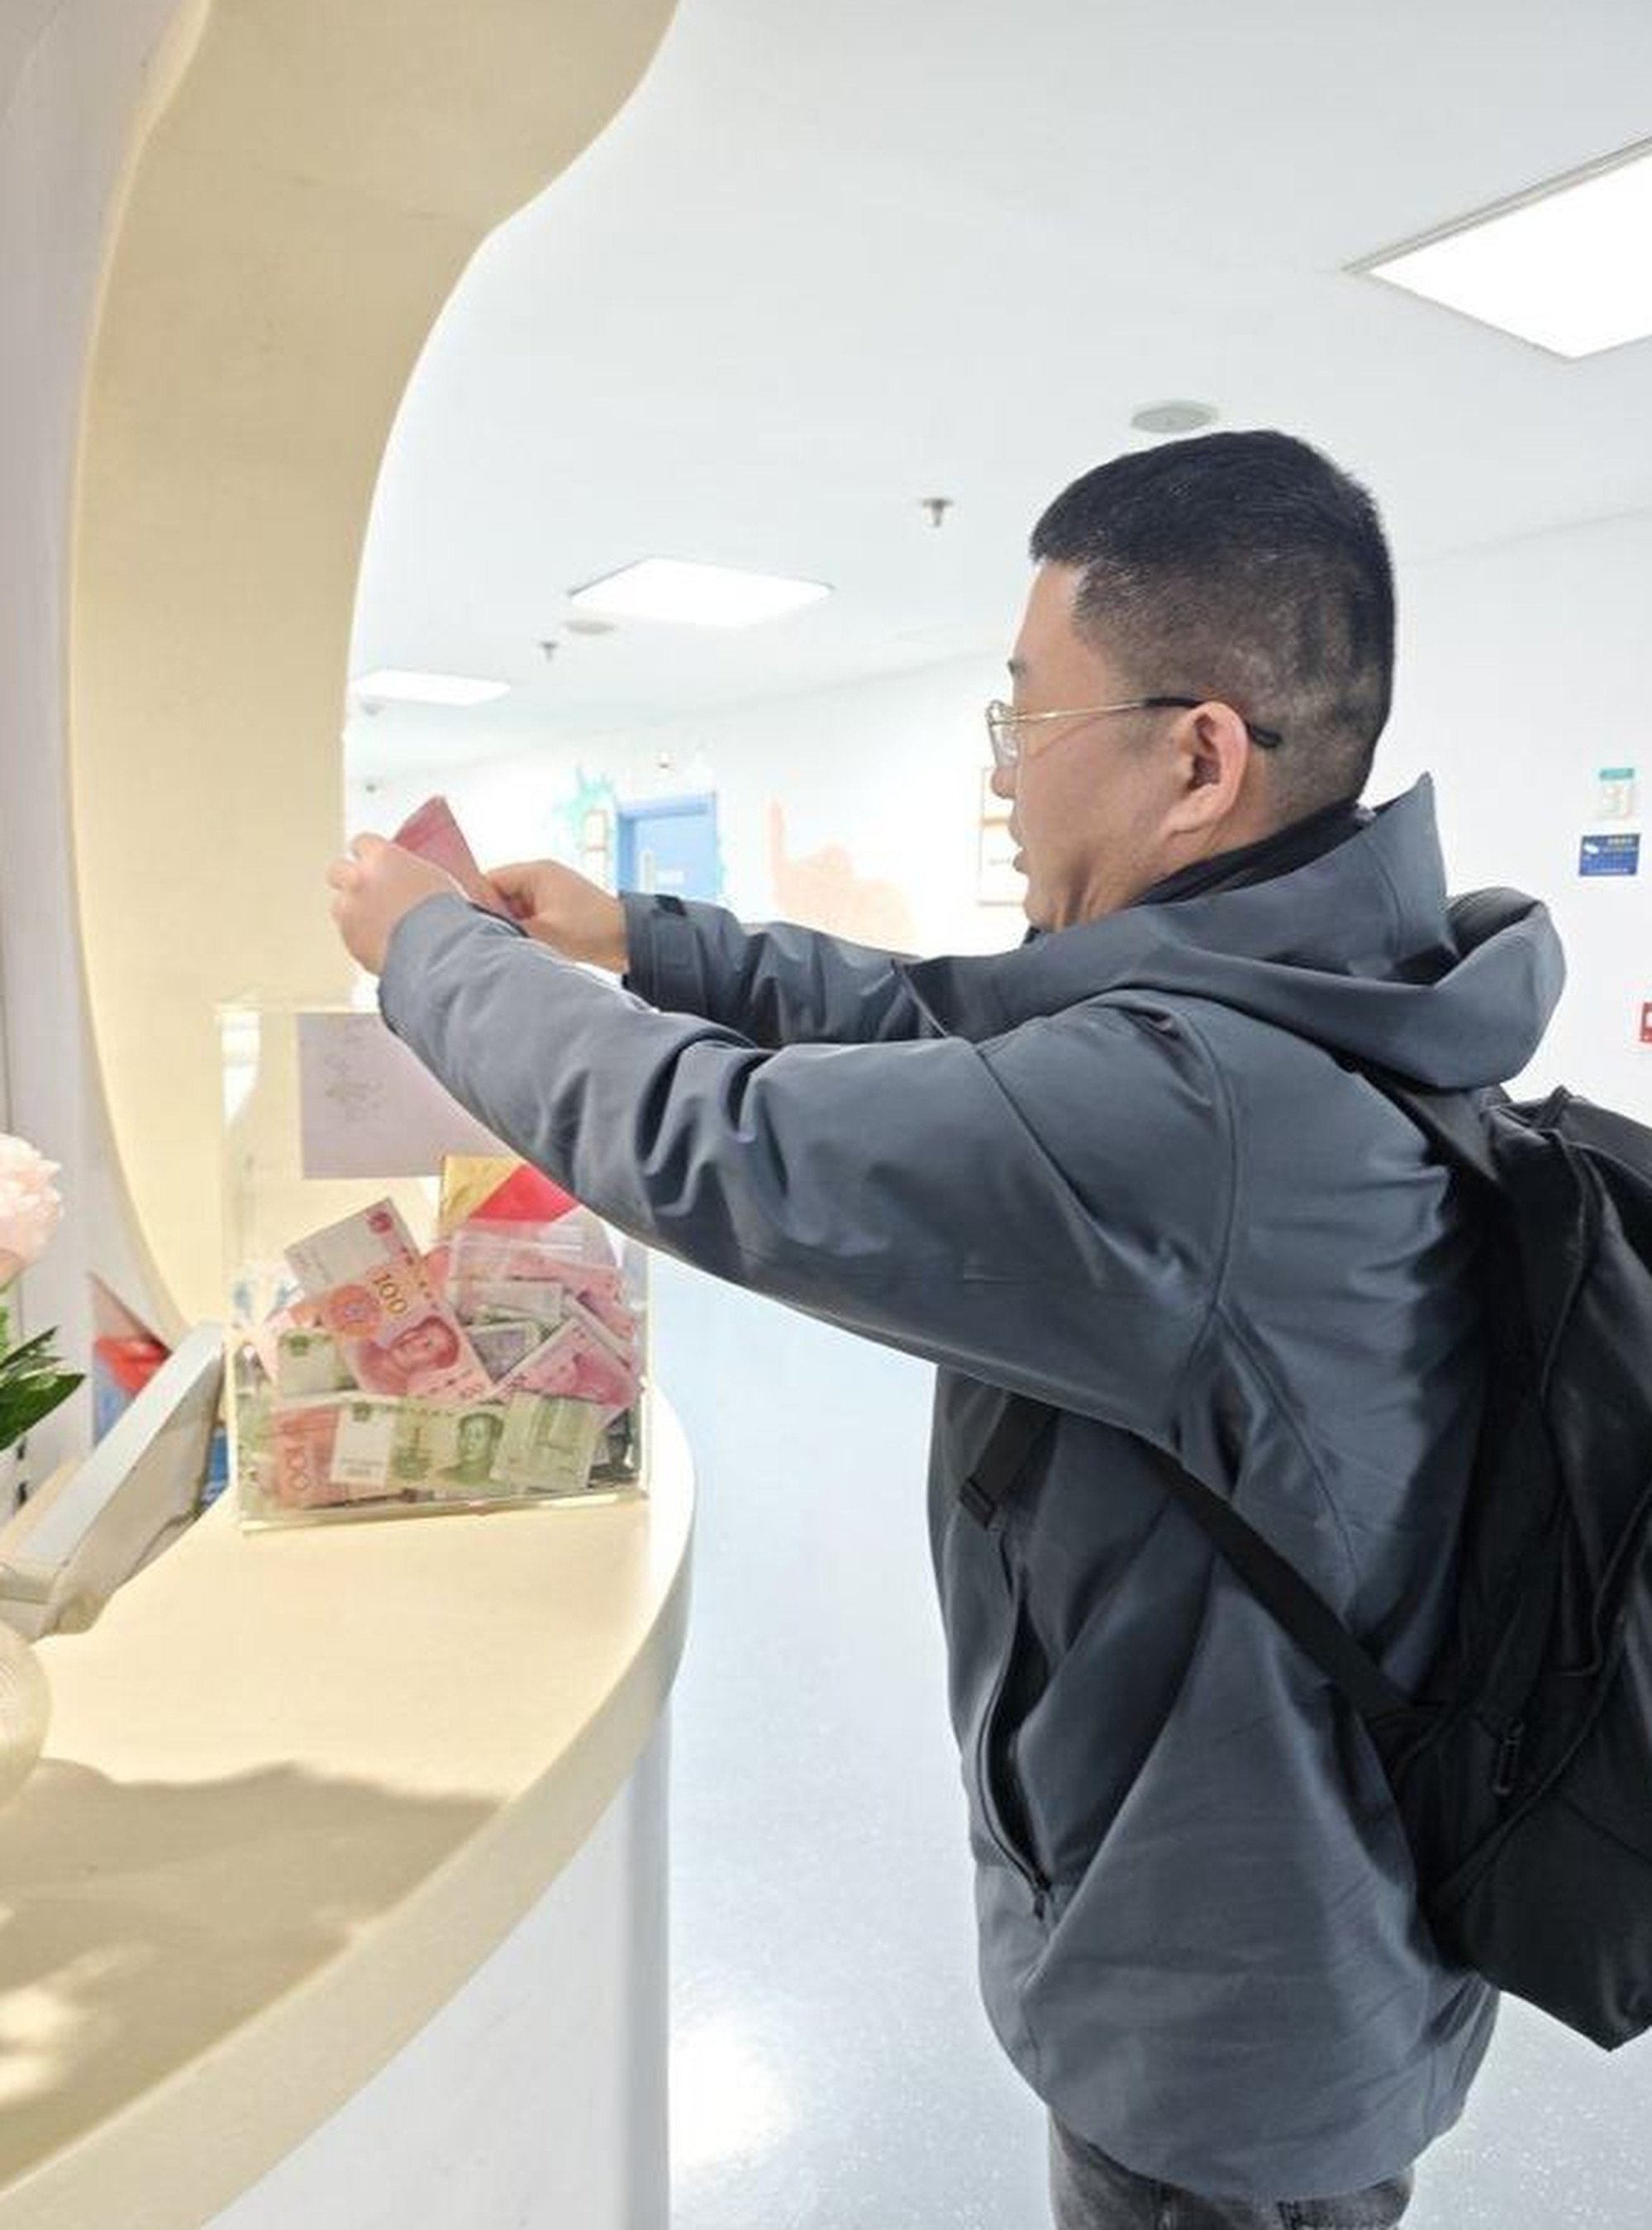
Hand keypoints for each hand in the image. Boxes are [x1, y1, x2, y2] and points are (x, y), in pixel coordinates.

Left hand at [328, 835, 462, 975]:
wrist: (440, 951)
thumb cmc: (446, 915)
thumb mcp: (433, 879)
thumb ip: (408, 872)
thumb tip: (405, 878)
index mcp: (383, 856)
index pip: (361, 843)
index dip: (367, 855)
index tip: (372, 864)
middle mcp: (359, 878)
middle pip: (337, 871)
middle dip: (348, 880)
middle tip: (367, 893)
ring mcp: (350, 909)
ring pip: (340, 906)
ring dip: (354, 913)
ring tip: (382, 926)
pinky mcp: (349, 938)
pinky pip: (349, 935)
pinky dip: (361, 939)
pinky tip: (384, 944)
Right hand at [487, 859, 628, 970]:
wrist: (629, 941)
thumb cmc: (592, 930)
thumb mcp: (546, 931)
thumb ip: (510, 927)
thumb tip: (482, 932)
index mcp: (537, 872)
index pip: (490, 880)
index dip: (478, 903)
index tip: (472, 927)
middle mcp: (541, 878)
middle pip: (499, 895)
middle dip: (495, 917)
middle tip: (489, 940)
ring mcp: (548, 894)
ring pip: (513, 909)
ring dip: (511, 926)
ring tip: (510, 945)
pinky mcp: (556, 910)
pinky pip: (528, 917)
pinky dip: (524, 931)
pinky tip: (524, 947)